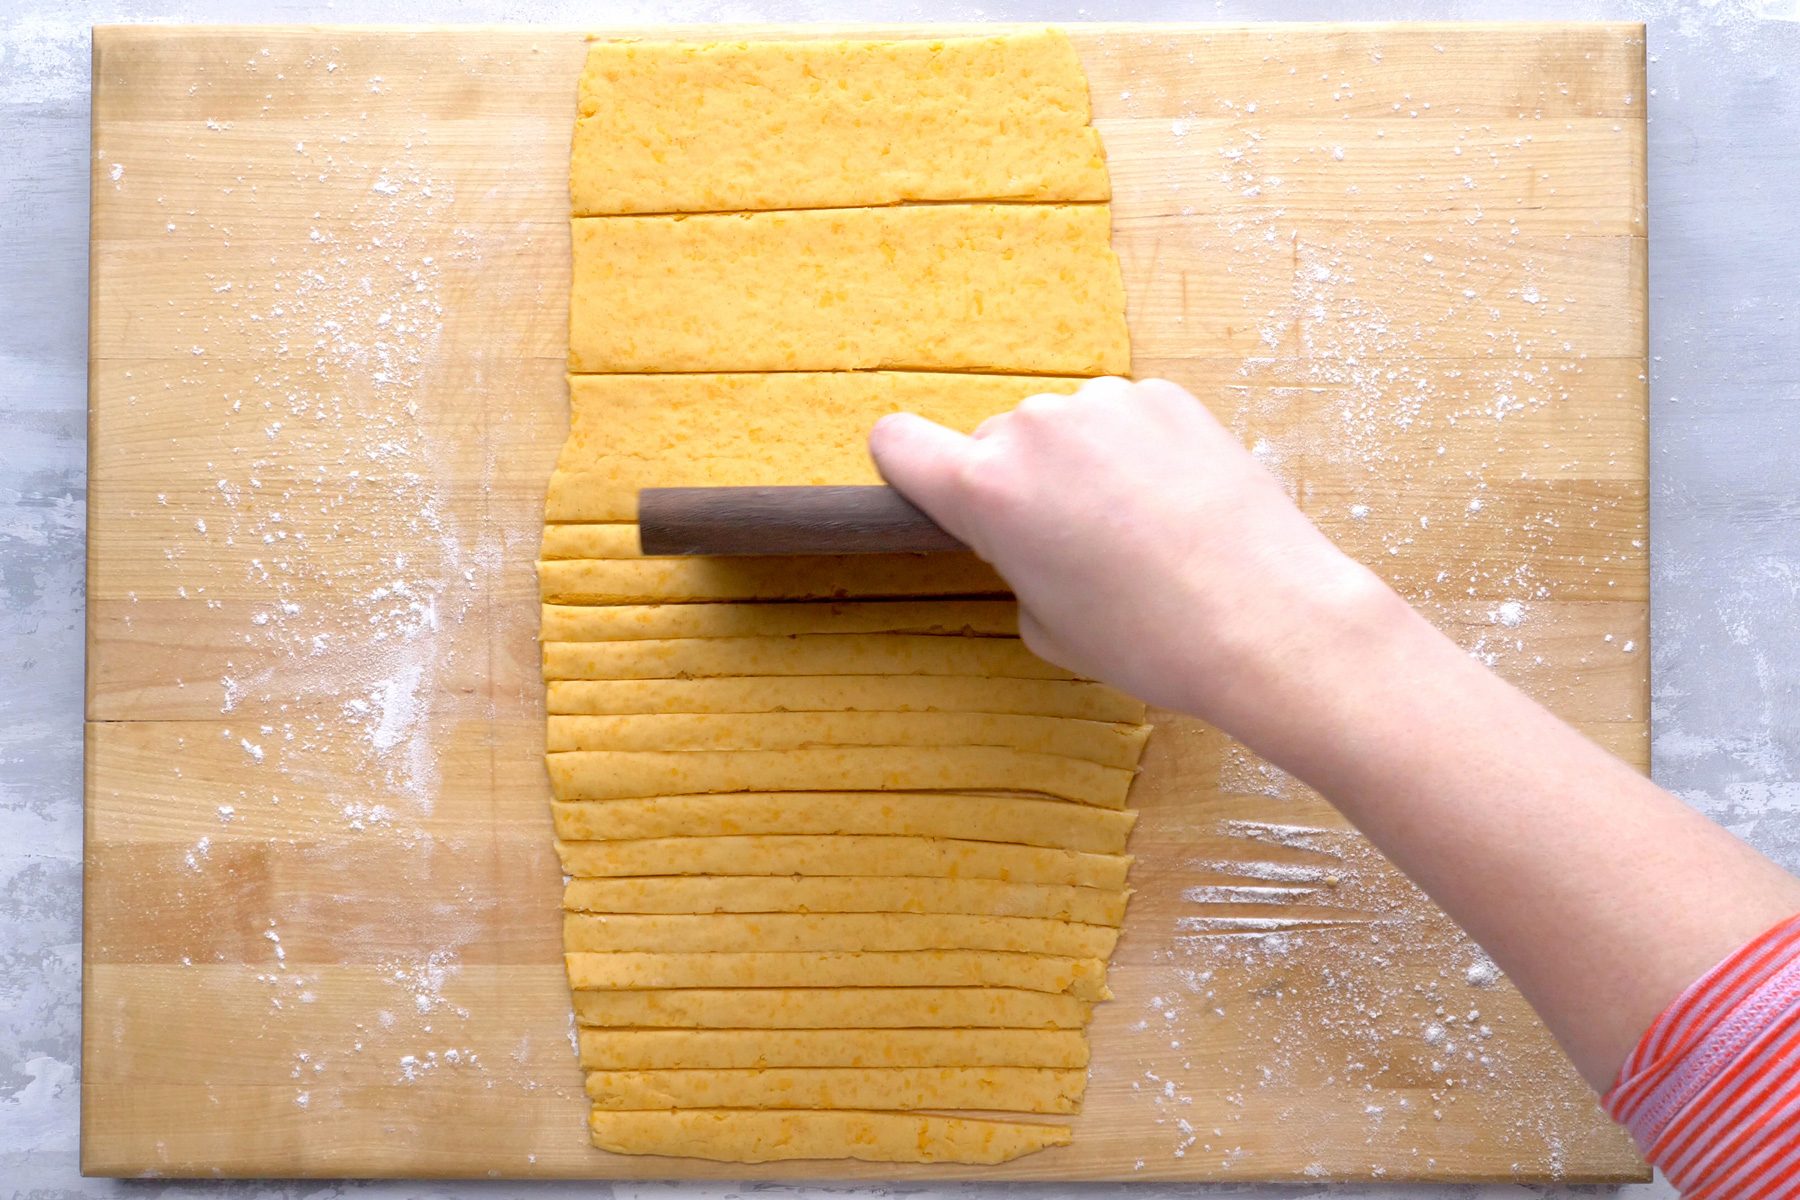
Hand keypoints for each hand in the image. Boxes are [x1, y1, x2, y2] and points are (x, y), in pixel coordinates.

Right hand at [868, 376, 1394, 731]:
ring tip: (1136, 529)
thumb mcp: (1047, 628)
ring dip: (1080, 464)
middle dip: (1018, 485)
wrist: (1268, 619)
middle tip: (1071, 546)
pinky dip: (1135, 452)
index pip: (896, 441)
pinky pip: (1123, 420)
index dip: (906, 466)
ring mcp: (1104, 404)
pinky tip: (1175, 503)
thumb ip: (1015, 566)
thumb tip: (1037, 540)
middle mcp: (1034, 429)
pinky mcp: (1166, 396)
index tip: (931, 489)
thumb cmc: (1150, 640)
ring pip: (1063, 429)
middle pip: (993, 443)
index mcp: (985, 489)